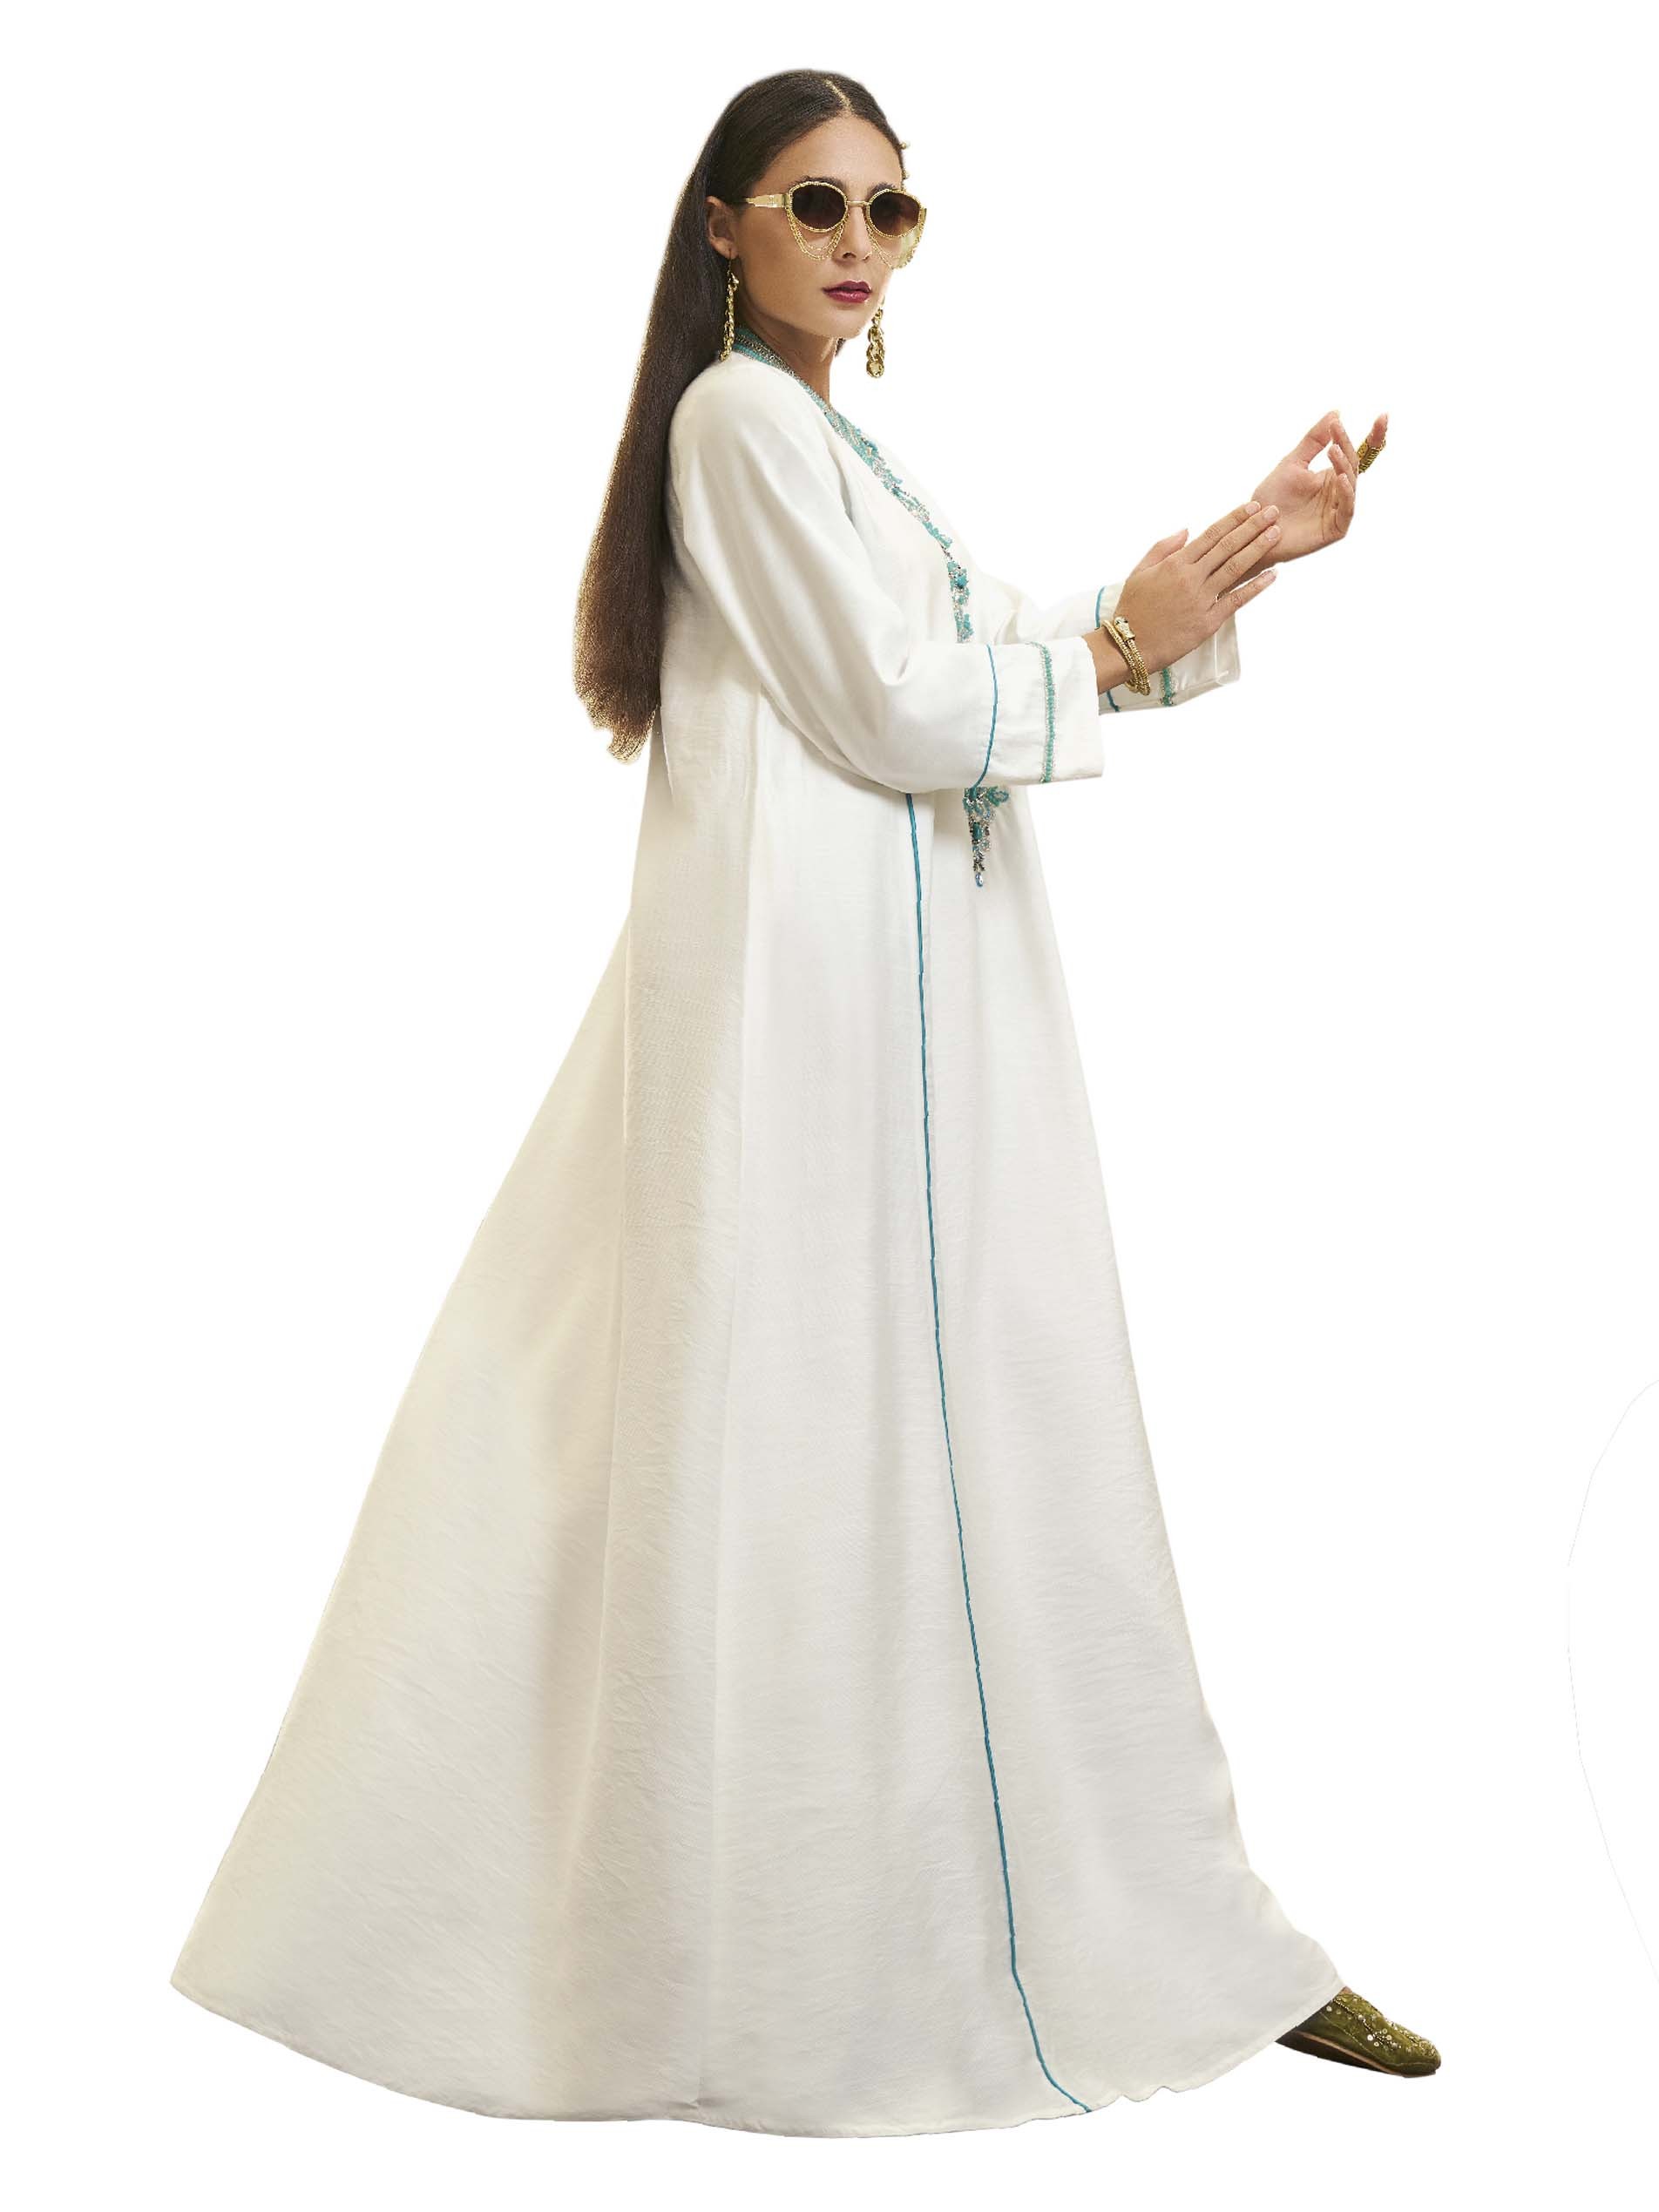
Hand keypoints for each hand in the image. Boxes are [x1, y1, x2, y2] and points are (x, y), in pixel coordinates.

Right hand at [1111, 501, 1282, 673]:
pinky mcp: (1208, 622)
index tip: (1251, 507)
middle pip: (1228, 546)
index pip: (1211, 535)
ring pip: (1235, 568)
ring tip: (1276, 534)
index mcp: (1174, 563)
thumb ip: (1162, 548)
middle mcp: (1191, 577)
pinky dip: (1255, 587)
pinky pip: (1236, 600)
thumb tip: (1186, 530)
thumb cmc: (1131, 610)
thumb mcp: (1139, 572)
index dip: (1234, 519)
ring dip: (1258, 549)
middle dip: (1253, 527)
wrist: (1128, 646)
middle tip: (1273, 512)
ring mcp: (1201, 599)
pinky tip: (1272, 575)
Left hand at [1238, 408, 1385, 572]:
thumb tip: (1335, 413)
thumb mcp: (1292, 463)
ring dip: (1343, 465)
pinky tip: (1340, 478)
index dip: (1372, 436)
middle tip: (1336, 428)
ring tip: (1334, 450)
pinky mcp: (1335, 529)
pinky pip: (1347, 509)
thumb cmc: (1272, 499)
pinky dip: (1346, 493)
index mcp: (1331, 476)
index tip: (1382, 416)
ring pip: (1350, 484)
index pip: (1356, 453)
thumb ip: (1313, 440)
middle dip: (1346, 445)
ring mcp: (1338, 511)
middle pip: (1353, 464)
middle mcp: (1338, 492)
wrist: (1255, 528)